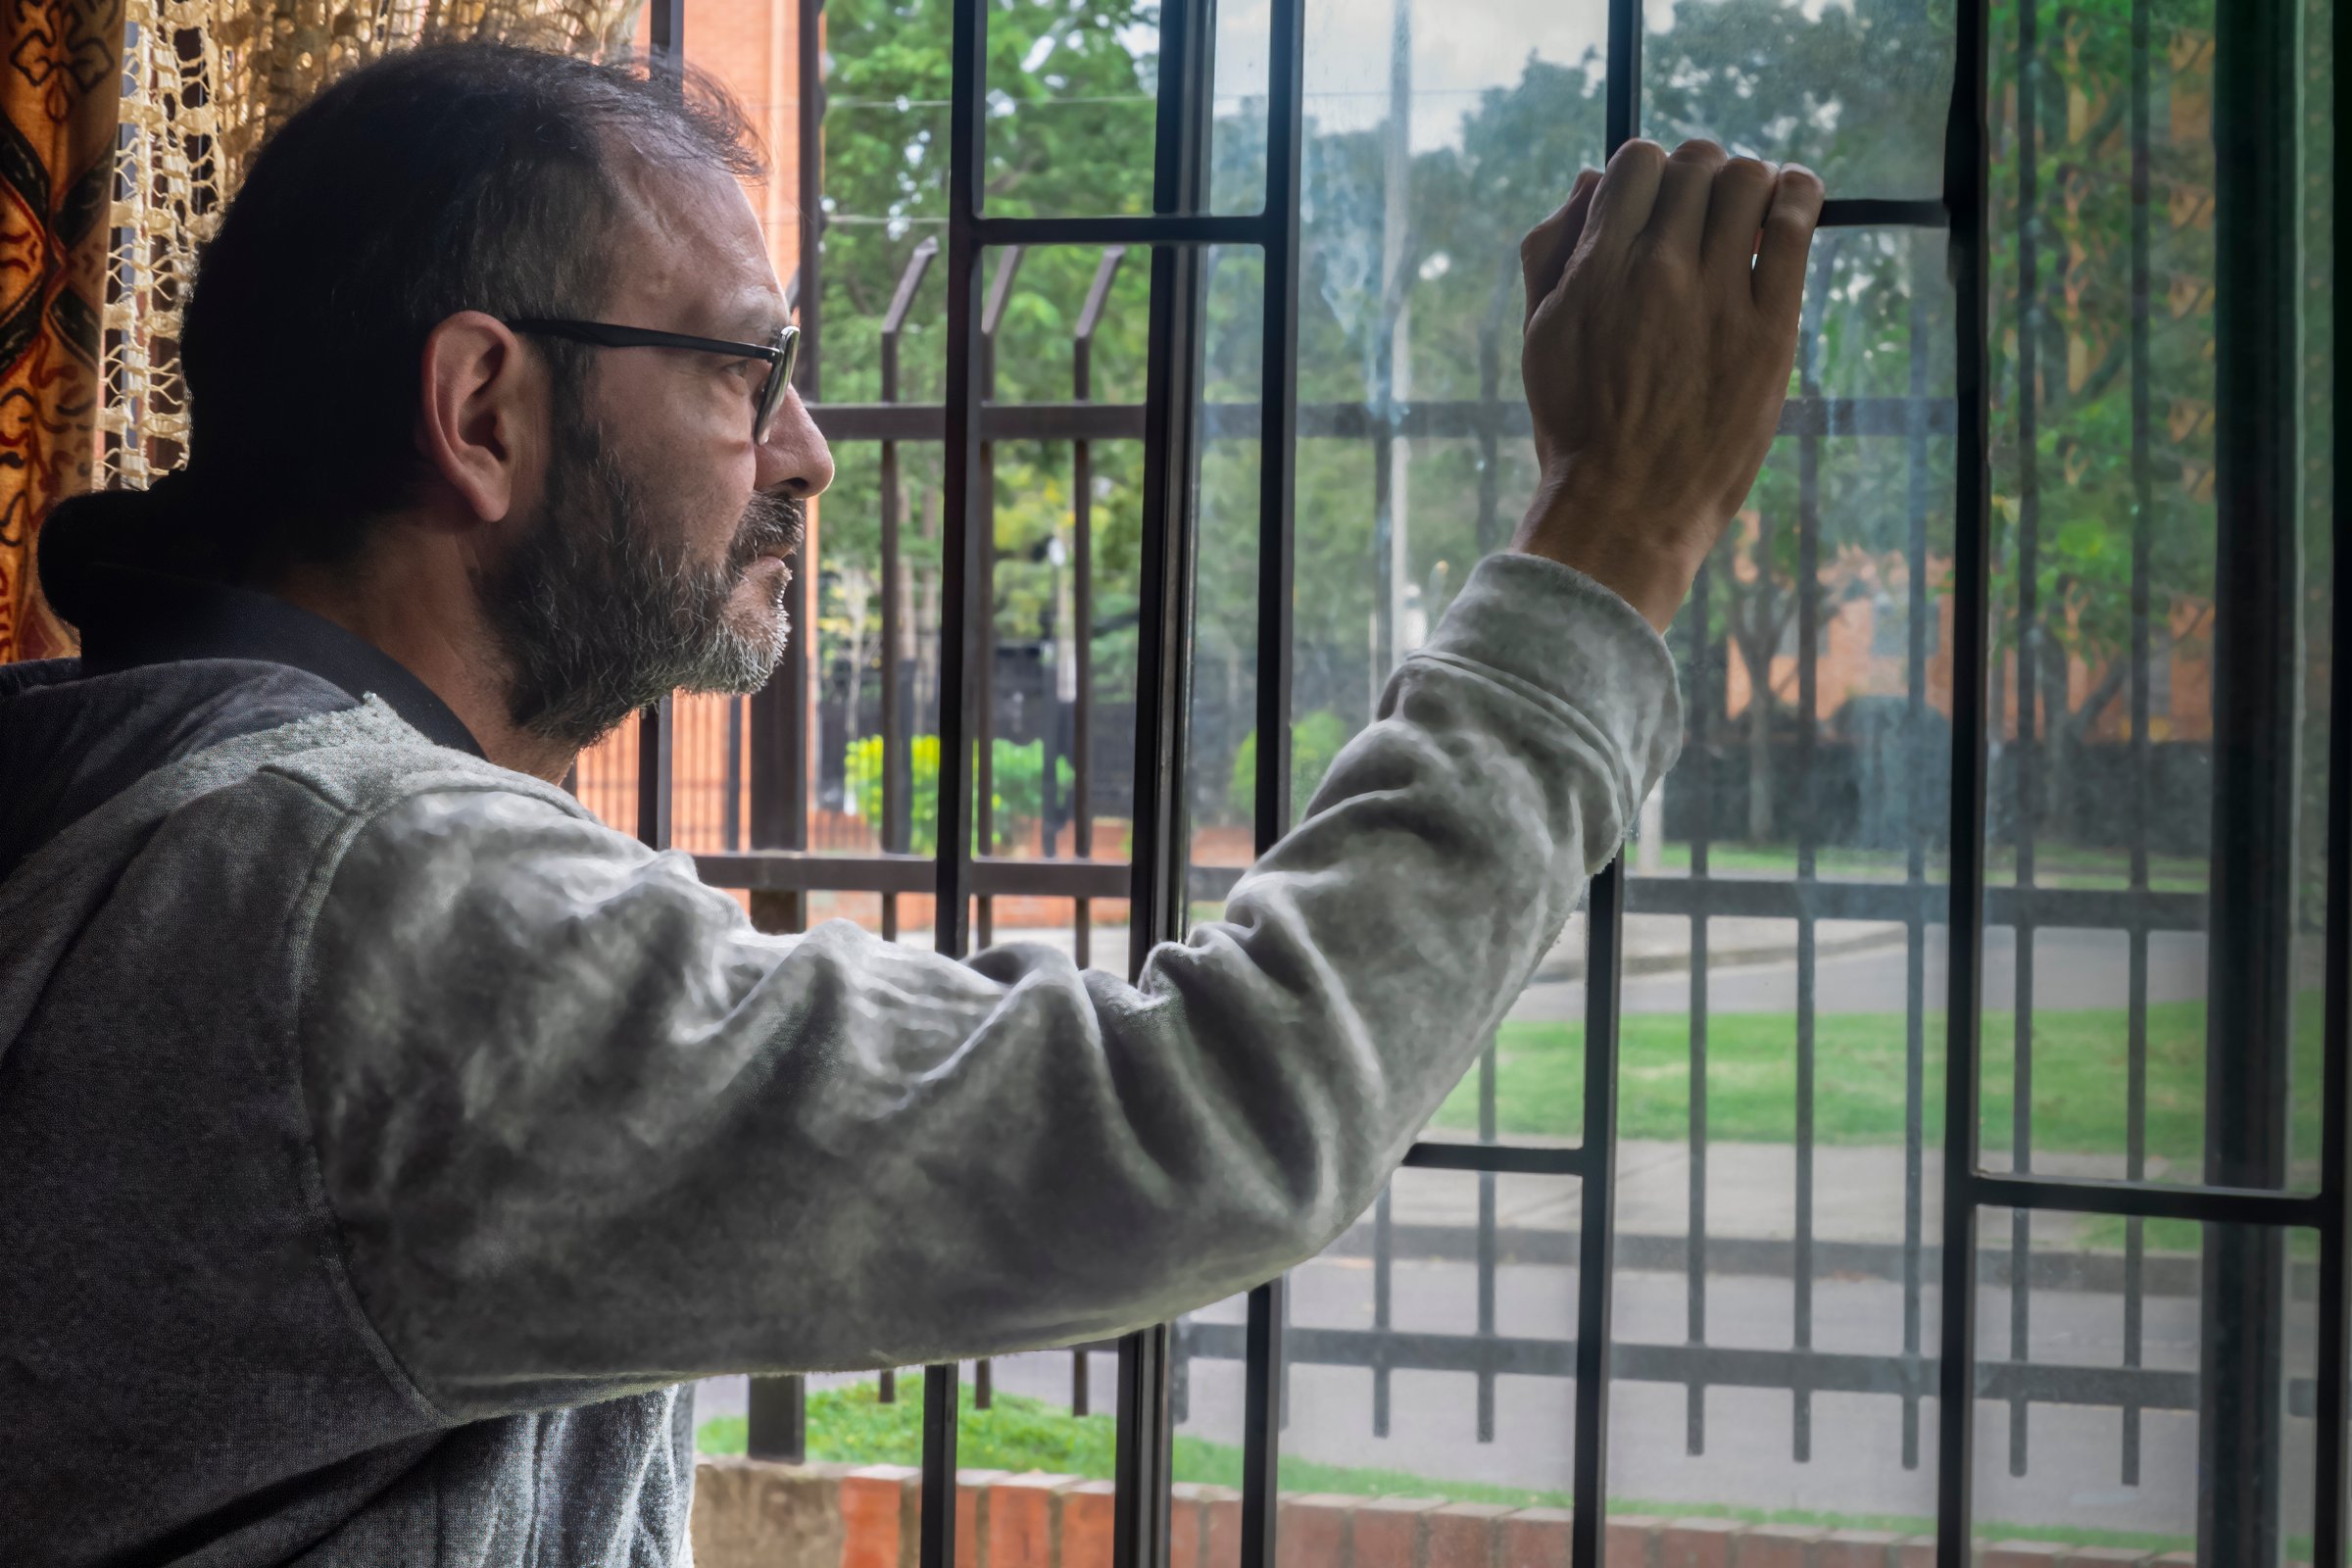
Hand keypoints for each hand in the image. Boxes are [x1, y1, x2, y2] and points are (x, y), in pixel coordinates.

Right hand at [1512, 139, 1824, 630]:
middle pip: (1694, 165)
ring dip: (1749, 183)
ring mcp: (1717, 296)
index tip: (1658, 203)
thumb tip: (1590, 180)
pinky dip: (1800, 195)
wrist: (1626, 509)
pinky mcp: (1770, 326)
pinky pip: (1796, 225)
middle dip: (1700, 177)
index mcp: (1595, 269)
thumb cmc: (1577, 426)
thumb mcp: (1540, 335)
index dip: (1649, 172)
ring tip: (1749, 212)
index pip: (1635, 161)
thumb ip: (1551, 251)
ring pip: (1747, 181)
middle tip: (1704, 212)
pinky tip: (1794, 200)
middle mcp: (1655, 270)